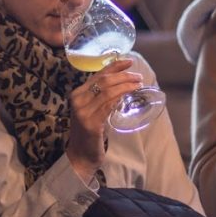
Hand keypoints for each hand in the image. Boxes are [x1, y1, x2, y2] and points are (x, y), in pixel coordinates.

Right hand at [67, 58, 141, 180]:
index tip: (129, 61)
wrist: (81, 155)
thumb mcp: (93, 110)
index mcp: (77, 94)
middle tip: (138, 76)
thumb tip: (123, 84)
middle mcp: (77, 100)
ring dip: (125, 86)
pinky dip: (120, 98)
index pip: (98, 74)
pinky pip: (108, 106)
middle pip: (104, 81)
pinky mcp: (91, 123)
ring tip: (138, 84)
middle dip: (123, 76)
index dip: (114, 66)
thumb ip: (102, 98)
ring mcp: (82, 112)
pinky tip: (128, 95)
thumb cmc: (89, 133)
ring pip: (107, 92)